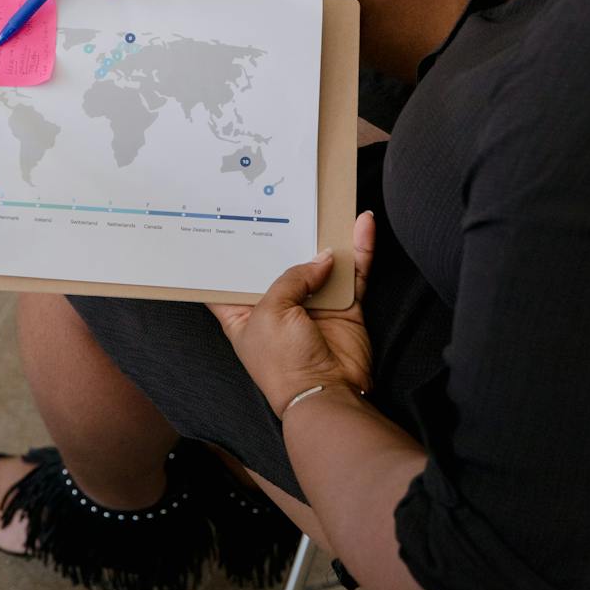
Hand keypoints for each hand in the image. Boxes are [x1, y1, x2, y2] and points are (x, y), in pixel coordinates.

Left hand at [208, 212, 375, 417]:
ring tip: (329, 202)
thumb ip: (292, 277)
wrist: (327, 394)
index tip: (226, 219)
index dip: (228, 251)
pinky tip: (363, 224)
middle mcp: (277, 305)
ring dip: (327, 235)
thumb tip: (322, 258)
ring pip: (321, 261)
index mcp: (243, 312)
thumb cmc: (283, 362)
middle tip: (286, 196)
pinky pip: (354, 272)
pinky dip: (361, 249)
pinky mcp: (344, 307)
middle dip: (284, 233)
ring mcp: (313, 304)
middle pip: (280, 261)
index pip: (230, 278)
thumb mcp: (271, 311)